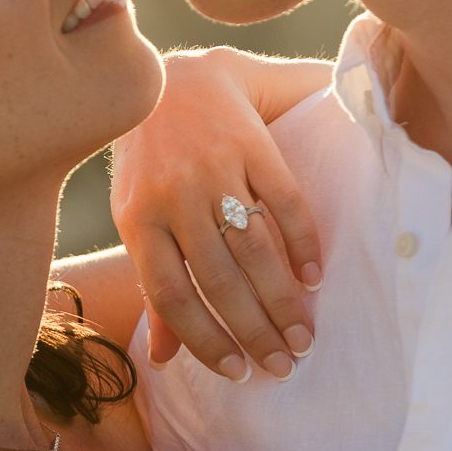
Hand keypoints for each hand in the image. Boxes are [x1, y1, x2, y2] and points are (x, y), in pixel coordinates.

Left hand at [111, 47, 330, 379]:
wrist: (173, 79)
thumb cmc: (150, 162)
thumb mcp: (136, 217)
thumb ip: (152, 284)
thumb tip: (165, 359)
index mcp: (139, 220)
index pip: (171, 295)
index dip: (205, 339)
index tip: (238, 371)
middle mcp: (174, 197)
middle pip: (218, 279)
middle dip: (254, 329)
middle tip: (284, 364)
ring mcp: (214, 169)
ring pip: (254, 248)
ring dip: (283, 299)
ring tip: (303, 336)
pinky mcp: (251, 145)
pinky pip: (285, 202)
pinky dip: (303, 243)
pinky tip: (315, 278)